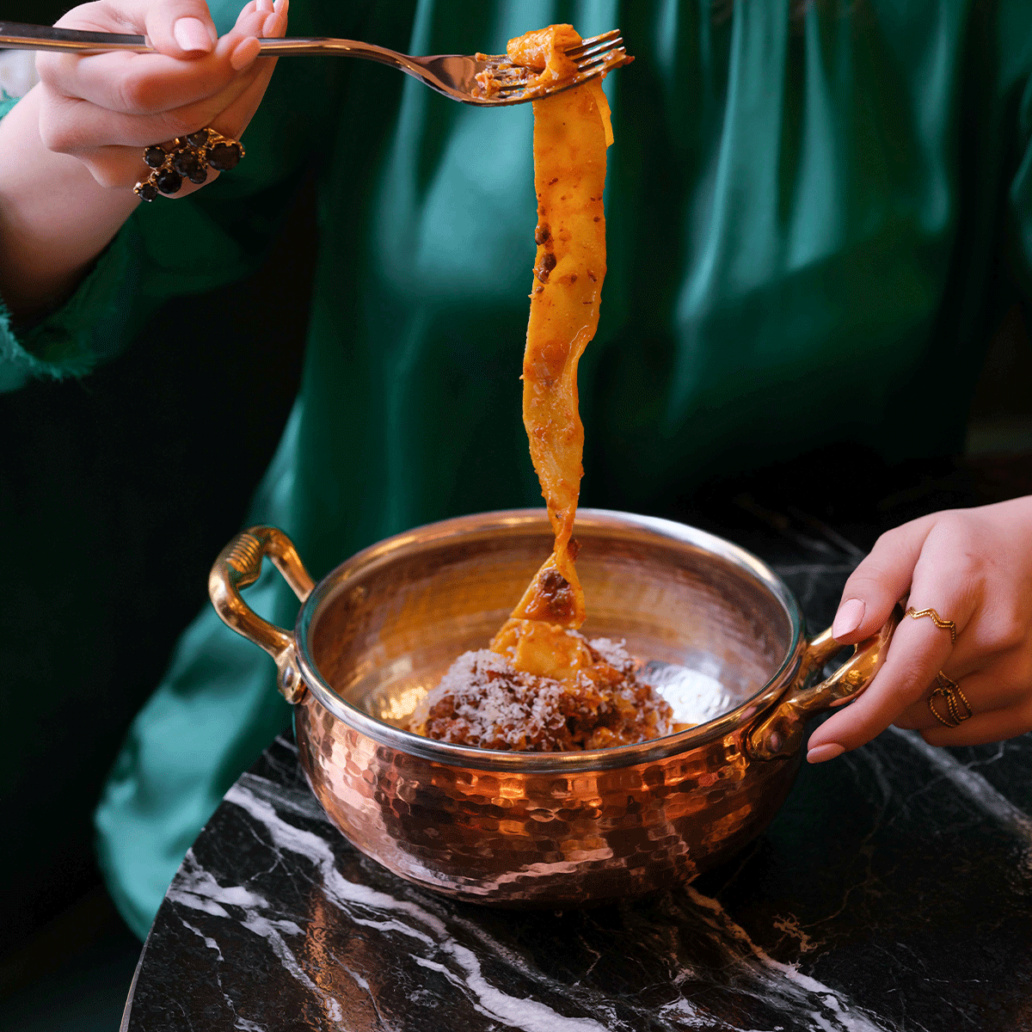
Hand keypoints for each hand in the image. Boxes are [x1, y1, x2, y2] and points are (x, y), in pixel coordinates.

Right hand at [35, 0, 288, 194]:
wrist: (99, 83)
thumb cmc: (112, 32)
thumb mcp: (127, 3)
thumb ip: (163, 11)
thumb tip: (198, 45)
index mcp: (64, 74)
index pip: (143, 90)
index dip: (202, 72)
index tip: (248, 42)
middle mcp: (80, 132)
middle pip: (178, 121)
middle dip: (233, 79)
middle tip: (267, 34)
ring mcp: (117, 169)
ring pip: (203, 145)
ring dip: (243, 96)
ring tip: (259, 49)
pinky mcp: (155, 186)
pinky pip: (212, 160)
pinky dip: (237, 120)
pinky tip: (245, 84)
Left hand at [805, 496, 1031, 761]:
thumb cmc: (968, 546)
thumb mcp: (908, 542)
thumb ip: (870, 584)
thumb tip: (845, 631)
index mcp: (959, 586)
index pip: (908, 667)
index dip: (862, 714)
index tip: (823, 743)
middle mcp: (999, 635)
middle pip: (910, 697)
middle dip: (875, 682)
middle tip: (889, 641)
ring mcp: (1023, 673)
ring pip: (931, 719)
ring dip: (907, 697)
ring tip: (929, 647)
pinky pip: (961, 731)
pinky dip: (937, 711)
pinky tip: (949, 671)